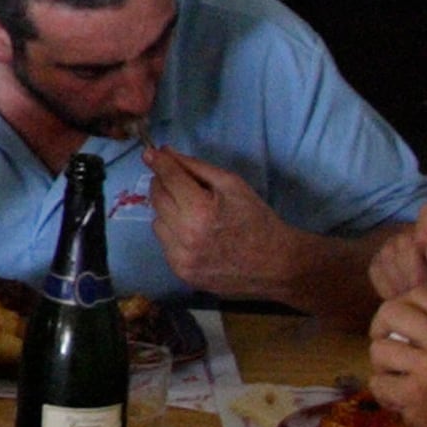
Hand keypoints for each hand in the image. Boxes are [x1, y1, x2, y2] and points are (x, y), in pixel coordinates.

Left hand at [143, 146, 303, 293]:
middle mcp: (185, 237)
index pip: (168, 179)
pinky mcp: (182, 274)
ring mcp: (181, 259)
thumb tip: (164, 153)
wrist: (276, 264)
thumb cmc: (256, 219)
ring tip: (192, 212)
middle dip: (163, 185)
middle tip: (177, 181)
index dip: (158, 163)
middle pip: (157, 199)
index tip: (149, 153)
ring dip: (167, 211)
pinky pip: (164, 244)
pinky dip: (173, 233)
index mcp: (200, 211)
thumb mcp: (232, 184)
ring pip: (157, 221)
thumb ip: (196, 167)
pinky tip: (193, 233)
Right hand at [363, 199, 426, 310]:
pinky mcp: (383, 261)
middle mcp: (424, 232)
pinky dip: (390, 288)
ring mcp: (400, 244)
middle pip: (406, 238)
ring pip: (388, 253)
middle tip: (424, 293)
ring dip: (403, 281)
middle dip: (414, 269)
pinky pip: (377, 269)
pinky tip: (407, 299)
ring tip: (419, 299)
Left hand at [365, 287, 426, 426]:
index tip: (398, 327)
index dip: (400, 308)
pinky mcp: (416, 395)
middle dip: (380, 330)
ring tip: (401, 383)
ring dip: (383, 368)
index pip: (417, 293)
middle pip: (391, 311)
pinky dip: (385, 395)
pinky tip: (403, 403)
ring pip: (378, 349)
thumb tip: (399, 309)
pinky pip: (378, 382)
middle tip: (387, 350)